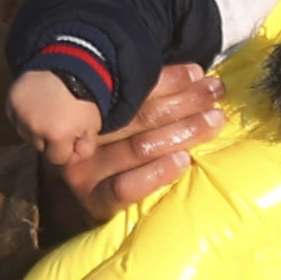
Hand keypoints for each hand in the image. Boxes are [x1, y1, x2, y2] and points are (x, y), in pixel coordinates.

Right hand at [17, 58, 217, 230]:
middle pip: (140, 115)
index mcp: (87, 110)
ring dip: (182, 132)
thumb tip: (193, 76)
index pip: (132, 90)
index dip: (168, 80)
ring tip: (213, 122)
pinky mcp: (93, 201)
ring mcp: (85, 170)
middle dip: (184, 102)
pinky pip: (127, 186)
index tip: (199, 73)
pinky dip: (157, 173)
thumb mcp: (114, 120)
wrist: (64, 206)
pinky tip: (183, 161)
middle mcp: (83, 137)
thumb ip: (141, 101)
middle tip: (215, 94)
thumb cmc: (103, 154)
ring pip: (139, 147)